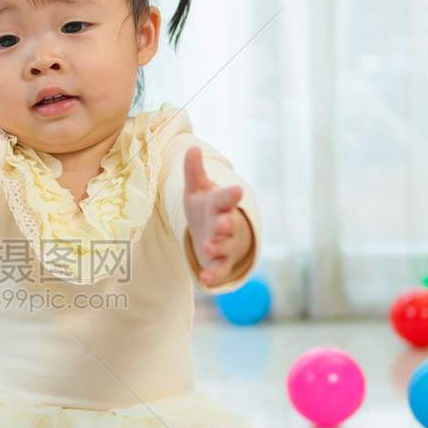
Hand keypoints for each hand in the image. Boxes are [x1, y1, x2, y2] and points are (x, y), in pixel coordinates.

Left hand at [183, 146, 252, 286]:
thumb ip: (194, 171)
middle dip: (226, 224)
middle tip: (222, 222)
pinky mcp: (221, 262)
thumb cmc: (206, 208)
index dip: (231, 195)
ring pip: (226, 247)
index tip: (236, 190)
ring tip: (208, 245)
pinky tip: (205, 279)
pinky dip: (214, 275)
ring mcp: (226, 244)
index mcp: (221, 204)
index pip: (226, 198)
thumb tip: (191, 148)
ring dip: (219, 246)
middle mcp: (227, 224)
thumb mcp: (197, 189)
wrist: (215, 233)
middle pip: (229, 224)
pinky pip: (219, 270)